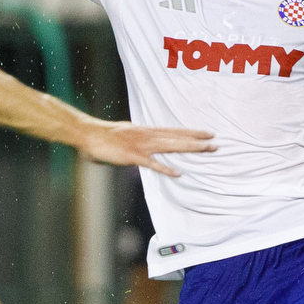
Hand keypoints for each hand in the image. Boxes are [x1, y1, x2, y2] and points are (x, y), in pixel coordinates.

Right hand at [77, 121, 214, 177]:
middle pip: (177, 137)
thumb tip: (141, 151)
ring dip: (190, 148)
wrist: (87, 134)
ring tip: (206, 149)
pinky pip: (152, 163)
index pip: (173, 131)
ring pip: (171, 146)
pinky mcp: (132, 156)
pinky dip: (165, 168)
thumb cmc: (102, 137)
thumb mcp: (124, 136)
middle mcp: (147, 135)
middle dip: (197, 140)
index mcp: (145, 130)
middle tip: (215, 142)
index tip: (206, 133)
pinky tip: (178, 173)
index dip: (190, 132)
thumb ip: (135, 143)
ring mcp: (140, 145)